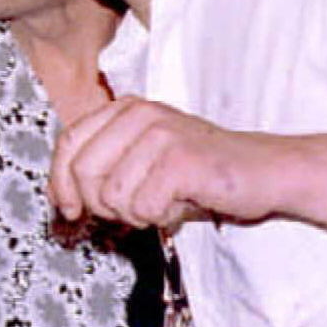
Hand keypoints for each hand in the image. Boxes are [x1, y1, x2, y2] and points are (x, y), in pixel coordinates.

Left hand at [50, 96, 277, 229]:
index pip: (69, 142)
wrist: (266, 172)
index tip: (68, 209)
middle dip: (101, 204)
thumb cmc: (203, 171)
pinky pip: (143, 208)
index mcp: (125, 108)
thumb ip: (105, 166)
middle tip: (134, 210)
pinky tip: (182, 205)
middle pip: (83, 171)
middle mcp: (139, 114)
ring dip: (137, 213)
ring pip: (112, 196)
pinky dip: (161, 218)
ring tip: (166, 202)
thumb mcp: (144, 158)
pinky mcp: (180, 160)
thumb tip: (62, 199)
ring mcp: (160, 134)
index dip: (61, 181)